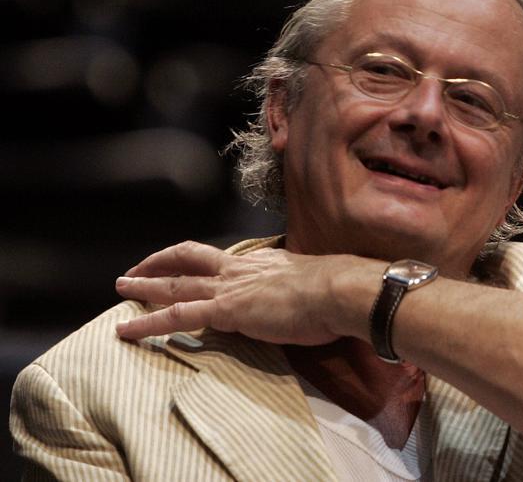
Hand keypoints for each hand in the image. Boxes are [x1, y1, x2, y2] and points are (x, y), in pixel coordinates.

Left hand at [114, 241, 352, 344]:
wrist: (334, 291)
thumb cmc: (331, 291)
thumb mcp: (307, 281)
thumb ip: (292, 286)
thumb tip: (298, 295)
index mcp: (258, 262)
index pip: (219, 260)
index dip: (199, 263)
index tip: (188, 268)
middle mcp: (238, 269)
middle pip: (188, 259)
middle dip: (159, 263)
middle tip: (137, 269)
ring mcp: (228, 288)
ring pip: (175, 283)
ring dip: (144, 286)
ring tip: (121, 289)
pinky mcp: (224, 310)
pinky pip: (176, 315)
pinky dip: (147, 322)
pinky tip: (127, 330)